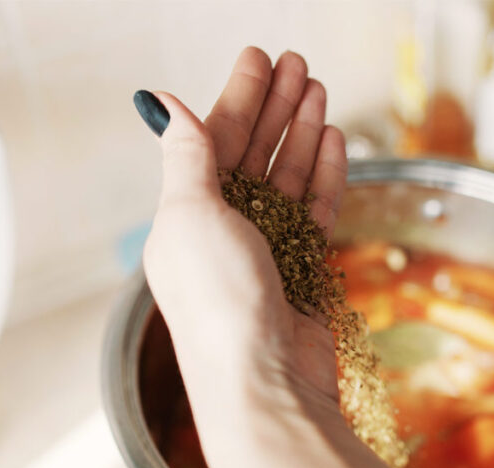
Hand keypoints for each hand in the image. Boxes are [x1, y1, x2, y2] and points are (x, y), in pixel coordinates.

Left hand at [143, 47, 349, 434]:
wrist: (263, 383)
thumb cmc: (217, 303)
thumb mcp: (190, 215)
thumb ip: (186, 155)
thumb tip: (160, 102)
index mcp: (185, 214)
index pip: (214, 140)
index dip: (238, 97)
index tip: (260, 58)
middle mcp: (222, 230)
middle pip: (252, 153)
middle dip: (275, 107)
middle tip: (299, 63)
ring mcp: (263, 252)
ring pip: (286, 178)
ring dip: (302, 133)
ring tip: (320, 91)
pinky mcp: (300, 272)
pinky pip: (313, 212)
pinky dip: (324, 176)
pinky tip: (333, 141)